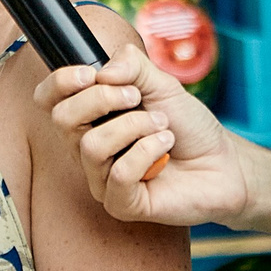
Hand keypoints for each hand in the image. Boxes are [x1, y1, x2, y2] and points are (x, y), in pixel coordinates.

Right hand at [36, 45, 252, 228]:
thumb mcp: (162, 84)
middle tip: (137, 98)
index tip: (89, 73)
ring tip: (161, 127)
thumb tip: (102, 72)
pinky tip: (165, 148)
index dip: (61, 82)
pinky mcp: (121, 204)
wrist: (222, 161)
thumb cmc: (188, 126)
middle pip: (62, 118)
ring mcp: (101, 179)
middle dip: (102, 99)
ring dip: (134, 127)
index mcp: (90, 117)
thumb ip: (132, 67)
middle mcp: (87, 148)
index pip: (48, 99)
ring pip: (91, 146)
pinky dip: (148, 152)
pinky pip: (119, 175)